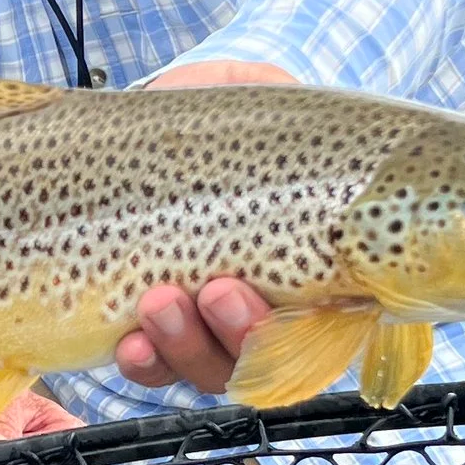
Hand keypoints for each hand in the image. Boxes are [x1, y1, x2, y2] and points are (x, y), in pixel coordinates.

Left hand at [116, 60, 292, 391]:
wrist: (148, 123)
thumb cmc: (223, 113)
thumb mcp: (266, 96)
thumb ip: (288, 103)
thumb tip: (293, 100)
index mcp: (319, 264)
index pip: (333, 323)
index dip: (316, 330)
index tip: (289, 297)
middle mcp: (269, 303)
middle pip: (270, 356)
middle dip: (243, 333)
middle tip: (220, 291)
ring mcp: (209, 321)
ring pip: (211, 367)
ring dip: (188, 346)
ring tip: (160, 300)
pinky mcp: (152, 327)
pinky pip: (154, 367)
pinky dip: (145, 363)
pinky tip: (131, 342)